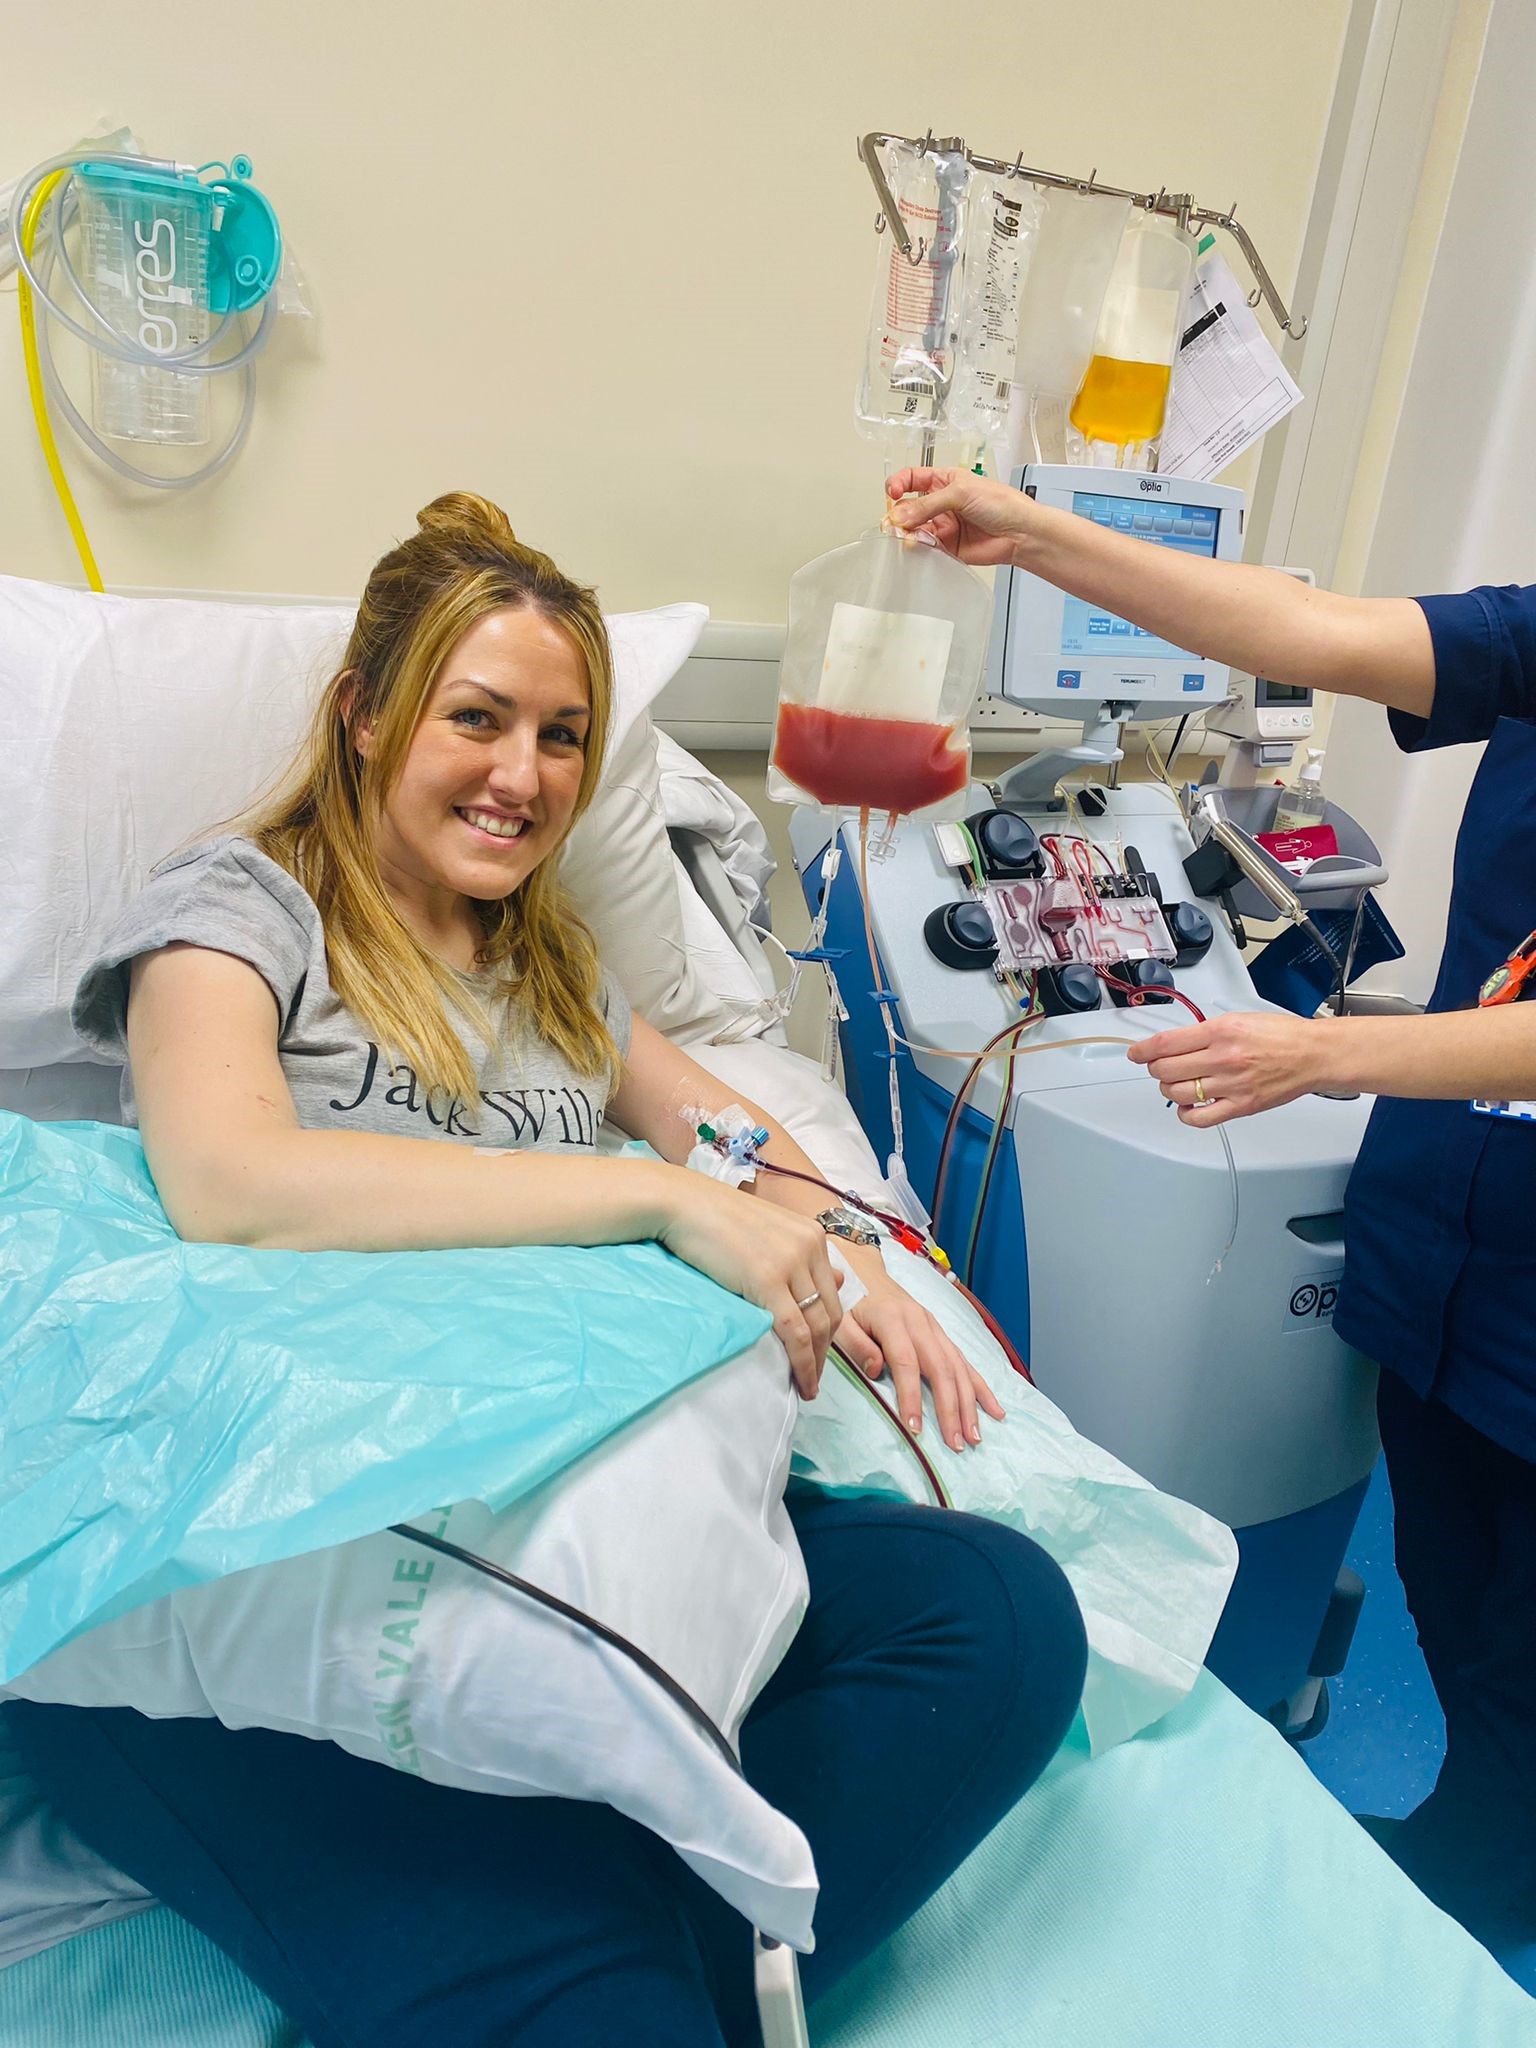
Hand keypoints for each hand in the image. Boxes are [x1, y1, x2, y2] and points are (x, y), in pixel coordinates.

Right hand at [658, 1174, 842, 1398]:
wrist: (681, 1203)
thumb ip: (797, 1256)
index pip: (831, 1293)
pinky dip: (801, 1361)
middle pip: (830, 1311)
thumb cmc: (714, 1219)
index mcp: (812, 1235)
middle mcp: (810, 1246)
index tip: (817, 1354)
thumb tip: (836, 1280)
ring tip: (806, 1385)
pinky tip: (799, 1380)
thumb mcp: (766, 1233)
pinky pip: (794, 1331)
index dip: (828, 1329)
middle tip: (813, 1377)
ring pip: (816, 1326)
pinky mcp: (768, 1279)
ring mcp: (791, 1262)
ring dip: (815, 1362)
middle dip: (825, 1351)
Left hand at [833, 1269, 1005, 1451]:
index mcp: (892, 1319)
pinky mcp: (942, 1333)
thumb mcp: (841, 1321)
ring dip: (969, 1403)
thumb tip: (876, 1371)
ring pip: (958, 1367)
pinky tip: (994, 1409)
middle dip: (950, 1408)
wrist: (866, 1272)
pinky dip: (981, 1387)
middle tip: (955, 1443)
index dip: (911, 1396)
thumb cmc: (850, 1303)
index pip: (906, 1362)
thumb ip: (856, 1344)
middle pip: (940, 1368)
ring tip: (974, 1436)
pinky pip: (965, 1361)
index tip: (915, 1427)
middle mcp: (920, 1322)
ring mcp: (935, 1327)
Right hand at [885, 468, 1033, 566]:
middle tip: (896, 521)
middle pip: (908, 506)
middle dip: (899, 513)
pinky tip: (918, 544)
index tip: (892, 493)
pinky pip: (924, 546)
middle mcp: (941, 503)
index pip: (912, 478)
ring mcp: (943, 525)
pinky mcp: (946, 546)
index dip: (898, 484)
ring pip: (914, 528)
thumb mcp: (961, 493)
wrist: (1019, 533)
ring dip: (907, 531)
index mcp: (945, 481)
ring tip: (908, 534)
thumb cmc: (1002, 504)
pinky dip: (917, 546)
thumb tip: (900, 514)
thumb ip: (928, 504)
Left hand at [1126, 1011, 1336, 1125]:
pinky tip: (1187, 1106)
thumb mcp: (1237, 1019)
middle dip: (1155, 1068)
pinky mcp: (1241, 1106)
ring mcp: (1231, 1084)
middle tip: (1159, 1066)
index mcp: (1220, 1031)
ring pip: (1177, 1092)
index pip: (1165, 1043)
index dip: (1142, 1050)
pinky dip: (1185, 1114)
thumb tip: (1174, 1043)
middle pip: (1165, 1069)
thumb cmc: (1281, 1035)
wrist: (1313, 1054)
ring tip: (1175, 1083)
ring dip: (1168, 1088)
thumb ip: (1204, 1031)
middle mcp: (1223, 1058)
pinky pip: (1200, 1118)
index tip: (1136, 1053)